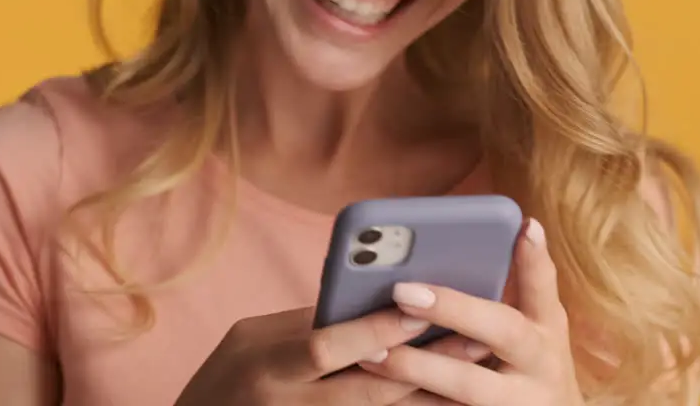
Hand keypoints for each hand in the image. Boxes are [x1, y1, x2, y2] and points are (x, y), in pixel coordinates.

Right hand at [175, 304, 491, 405]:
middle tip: (472, 345)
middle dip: (421, 367)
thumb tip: (372, 303)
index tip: (424, 309)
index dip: (376, 329)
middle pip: (364, 392)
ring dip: (425, 400)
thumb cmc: (227, 378)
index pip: (325, 345)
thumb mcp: (253, 341)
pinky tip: (438, 403)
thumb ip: (309, 324)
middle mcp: (284, 401)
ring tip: (472, 379)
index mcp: (263, 362)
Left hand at [359, 218, 584, 405]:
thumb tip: (519, 226)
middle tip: (403, 292)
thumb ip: (524, 285)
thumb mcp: (538, 327)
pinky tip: (374, 383)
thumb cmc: (533, 365)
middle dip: (454, 309)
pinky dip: (410, 401)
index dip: (534, 259)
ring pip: (468, 385)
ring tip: (370, 349)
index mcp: (547, 330)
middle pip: (503, 331)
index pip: (543, 287)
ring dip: (417, 368)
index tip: (522, 225)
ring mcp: (515, 402)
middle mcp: (539, 365)